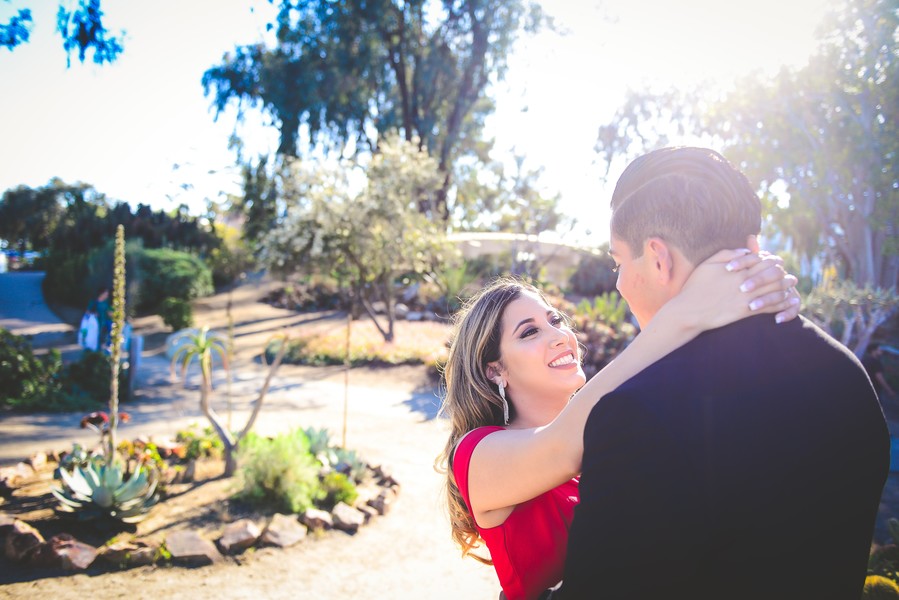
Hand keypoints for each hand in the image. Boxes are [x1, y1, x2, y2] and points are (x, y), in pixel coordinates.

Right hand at [674, 249, 799, 330]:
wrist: (689, 311)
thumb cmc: (695, 287)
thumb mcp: (707, 264)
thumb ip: (727, 254)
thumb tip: (745, 251)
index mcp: (737, 269)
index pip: (762, 260)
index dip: (771, 259)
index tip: (775, 260)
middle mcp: (745, 282)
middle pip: (773, 273)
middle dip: (782, 272)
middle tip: (788, 273)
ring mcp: (747, 297)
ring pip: (775, 289)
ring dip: (786, 286)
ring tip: (790, 285)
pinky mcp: (746, 312)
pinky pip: (769, 307)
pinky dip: (781, 303)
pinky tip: (784, 302)